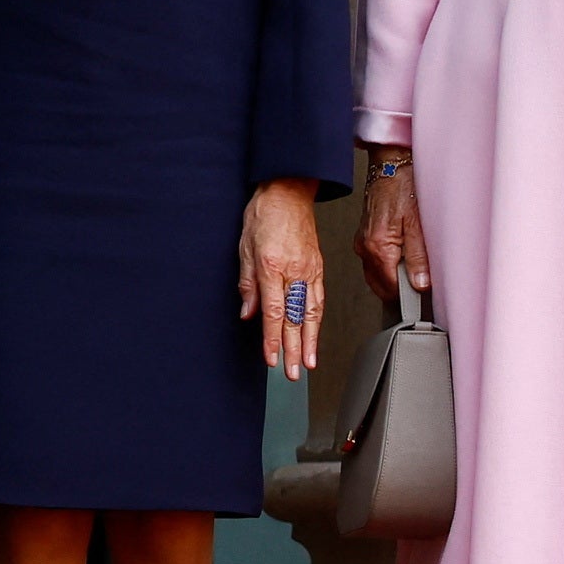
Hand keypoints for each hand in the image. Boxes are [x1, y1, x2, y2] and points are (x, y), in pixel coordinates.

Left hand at [240, 181, 327, 378]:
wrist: (288, 191)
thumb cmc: (265, 214)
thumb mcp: (244, 247)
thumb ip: (247, 283)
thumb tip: (248, 313)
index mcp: (272, 266)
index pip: (274, 312)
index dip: (273, 339)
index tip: (271, 359)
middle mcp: (295, 271)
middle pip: (296, 318)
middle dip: (294, 349)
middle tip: (292, 373)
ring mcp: (310, 270)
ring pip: (312, 313)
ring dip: (309, 341)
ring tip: (307, 363)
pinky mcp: (318, 268)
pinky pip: (319, 300)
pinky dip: (317, 321)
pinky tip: (314, 334)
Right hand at [355, 156, 428, 300]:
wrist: (391, 165)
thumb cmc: (404, 186)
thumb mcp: (418, 223)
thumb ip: (419, 257)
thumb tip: (421, 283)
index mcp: (377, 246)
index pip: (390, 288)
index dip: (408, 294)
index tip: (422, 292)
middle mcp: (365, 247)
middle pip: (381, 286)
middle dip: (400, 287)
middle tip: (420, 277)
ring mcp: (362, 242)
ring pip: (377, 276)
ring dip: (394, 276)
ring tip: (412, 262)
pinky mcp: (365, 237)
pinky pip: (375, 262)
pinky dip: (389, 265)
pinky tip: (403, 254)